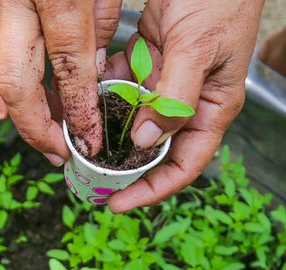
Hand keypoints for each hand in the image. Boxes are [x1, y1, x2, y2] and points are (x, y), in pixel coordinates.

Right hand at [0, 0, 121, 164]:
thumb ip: (101, 23)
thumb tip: (94, 73)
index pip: (69, 67)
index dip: (79, 112)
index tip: (90, 140)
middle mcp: (13, 3)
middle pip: (17, 83)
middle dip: (38, 128)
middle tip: (60, 152)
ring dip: (18, 113)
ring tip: (45, 135)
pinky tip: (2, 110)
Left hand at [100, 0, 264, 211]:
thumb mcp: (198, 49)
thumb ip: (173, 97)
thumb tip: (146, 142)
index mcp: (211, 106)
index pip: (183, 164)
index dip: (151, 190)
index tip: (116, 203)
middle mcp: (188, 98)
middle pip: (153, 147)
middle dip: (121, 164)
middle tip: (83, 176)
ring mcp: (166, 76)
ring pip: (131, 114)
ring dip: (105, 125)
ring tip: (73, 139)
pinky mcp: (148, 52)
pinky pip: (120, 78)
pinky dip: (101, 84)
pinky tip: (80, 91)